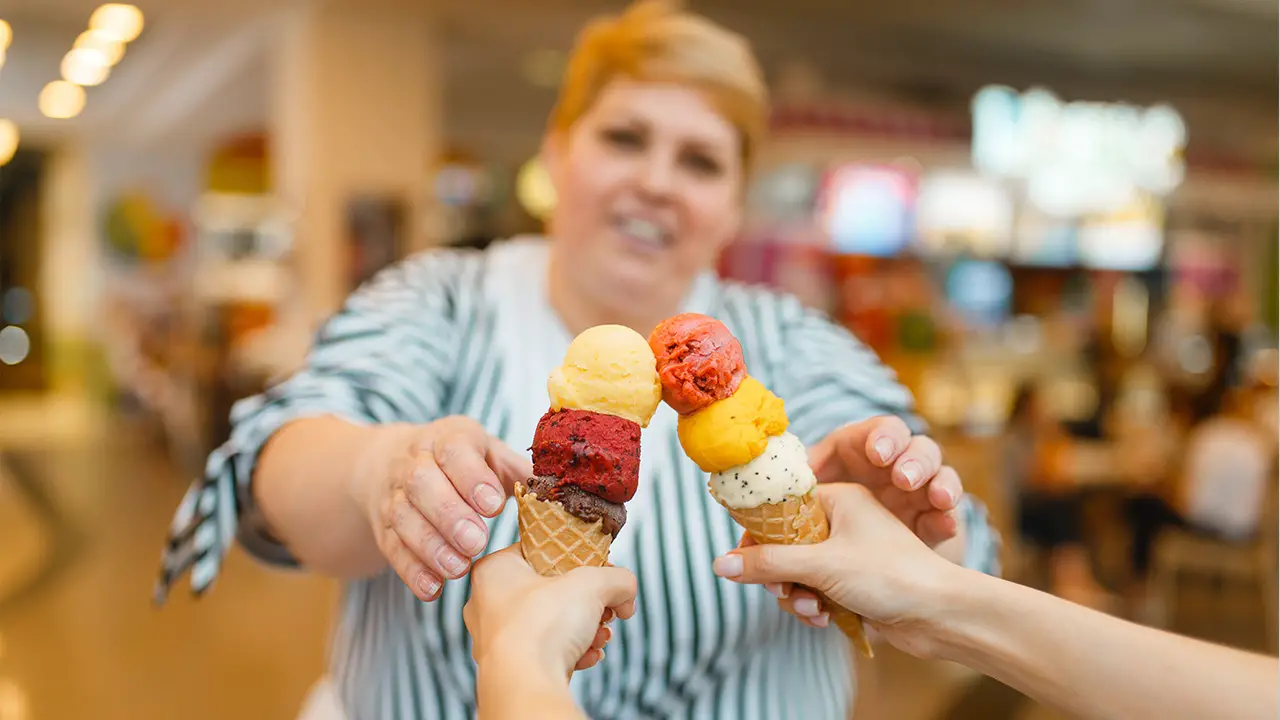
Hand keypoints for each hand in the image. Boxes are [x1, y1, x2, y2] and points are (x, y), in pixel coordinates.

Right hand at [356, 416, 531, 601]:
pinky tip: (433, 588)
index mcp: (448, 438)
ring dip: (430, 545)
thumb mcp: (490, 454)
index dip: (472, 477)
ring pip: (403, 517)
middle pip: (422, 483)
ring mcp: (394, 494)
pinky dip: (411, 570)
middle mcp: (414, 462)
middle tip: (476, 542)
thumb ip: (521, 472)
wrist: (391, 462)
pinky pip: (391, 547)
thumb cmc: (460, 462)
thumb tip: (556, 493)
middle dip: (449, 514)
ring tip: (458, 568)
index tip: (494, 506)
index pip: (454, 450)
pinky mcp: (383, 527)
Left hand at [465, 545, 637, 675]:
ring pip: (552, 624)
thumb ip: (616, 578)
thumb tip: (626, 587)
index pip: (541, 550)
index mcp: (495, 570)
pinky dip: (573, 651)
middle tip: (608, 605)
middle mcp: (488, 603)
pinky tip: (589, 654)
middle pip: (551, 590)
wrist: (526, 686)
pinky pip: (548, 651)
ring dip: (585, 628)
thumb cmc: (540, 627)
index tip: (600, 567)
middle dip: (588, 600)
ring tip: (602, 634)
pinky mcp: (512, 667)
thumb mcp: (591, 584)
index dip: (577, 557)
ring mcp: (499, 638)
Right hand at [713, 483, 958, 658]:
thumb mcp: (821, 565)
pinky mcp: (857, 581)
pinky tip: (824, 620)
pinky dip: (815, 605)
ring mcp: (851, 552)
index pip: (783, 509)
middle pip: (787, 544)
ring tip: (812, 610)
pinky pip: (818, 589)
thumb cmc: (891, 575)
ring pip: (801, 571)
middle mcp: (845, 520)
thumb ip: (768, 564)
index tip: (743, 560)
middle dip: (779, 574)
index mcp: (840, 498)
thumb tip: (720, 563)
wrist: (942, 615)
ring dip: (798, 594)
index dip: (760, 535)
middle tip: (782, 592)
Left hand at [809, 416, 961, 546]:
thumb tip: (767, 480)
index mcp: (870, 450)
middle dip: (914, 460)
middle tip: (903, 479)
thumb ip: (798, 482)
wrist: (859, 551)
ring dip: (941, 484)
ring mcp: (923, 491)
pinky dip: (949, 520)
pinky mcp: (937, 519)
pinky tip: (944, 525)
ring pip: (942, 474)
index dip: (883, 437)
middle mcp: (901, 464)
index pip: (884, 430)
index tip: (878, 453)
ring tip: (938, 499)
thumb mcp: (816, 491)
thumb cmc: (831, 511)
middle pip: (918, 448)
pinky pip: (950, 515)